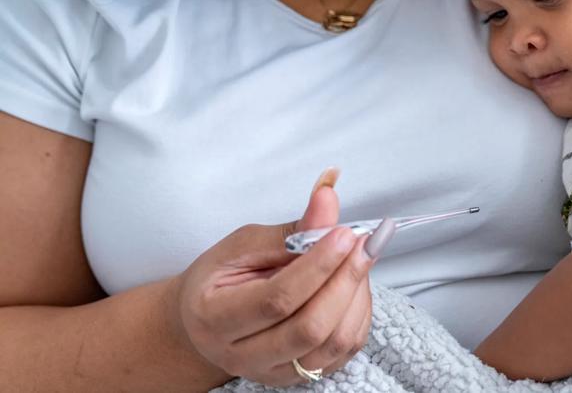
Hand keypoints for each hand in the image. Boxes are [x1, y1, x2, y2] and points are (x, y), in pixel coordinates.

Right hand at [170, 169, 380, 386]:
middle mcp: (243, 356)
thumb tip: (327, 199)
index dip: (318, 266)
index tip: (344, 234)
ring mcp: (275, 372)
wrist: (206, 323)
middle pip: (310, 328)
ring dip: (357, 295)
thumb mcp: (244, 245)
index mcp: (216, 319)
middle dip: (345, 279)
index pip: (277, 299)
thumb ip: (290, 231)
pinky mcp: (302, 376)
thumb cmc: (221, 280)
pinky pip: (345, 350)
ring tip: (358, 258)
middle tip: (362, 242)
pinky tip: (354, 283)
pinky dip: (360, 313)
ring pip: (333, 343)